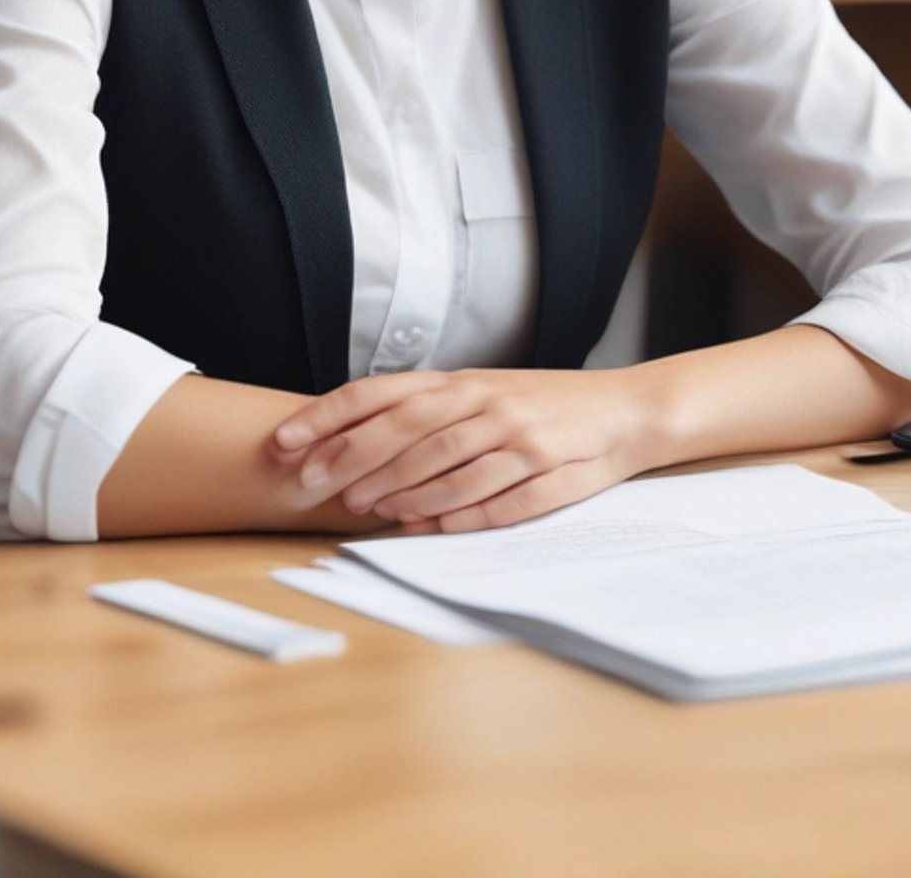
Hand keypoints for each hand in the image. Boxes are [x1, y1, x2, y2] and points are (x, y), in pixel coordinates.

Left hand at [269, 366, 660, 532]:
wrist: (625, 409)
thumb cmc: (539, 406)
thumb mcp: (481, 395)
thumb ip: (425, 414)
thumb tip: (355, 445)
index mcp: (462, 381)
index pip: (383, 392)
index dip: (330, 415)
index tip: (285, 439)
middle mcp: (486, 403)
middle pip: (407, 430)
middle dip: (352, 457)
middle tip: (309, 483)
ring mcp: (520, 437)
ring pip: (448, 465)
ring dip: (400, 491)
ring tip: (361, 510)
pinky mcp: (551, 471)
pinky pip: (499, 498)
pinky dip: (460, 515)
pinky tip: (427, 528)